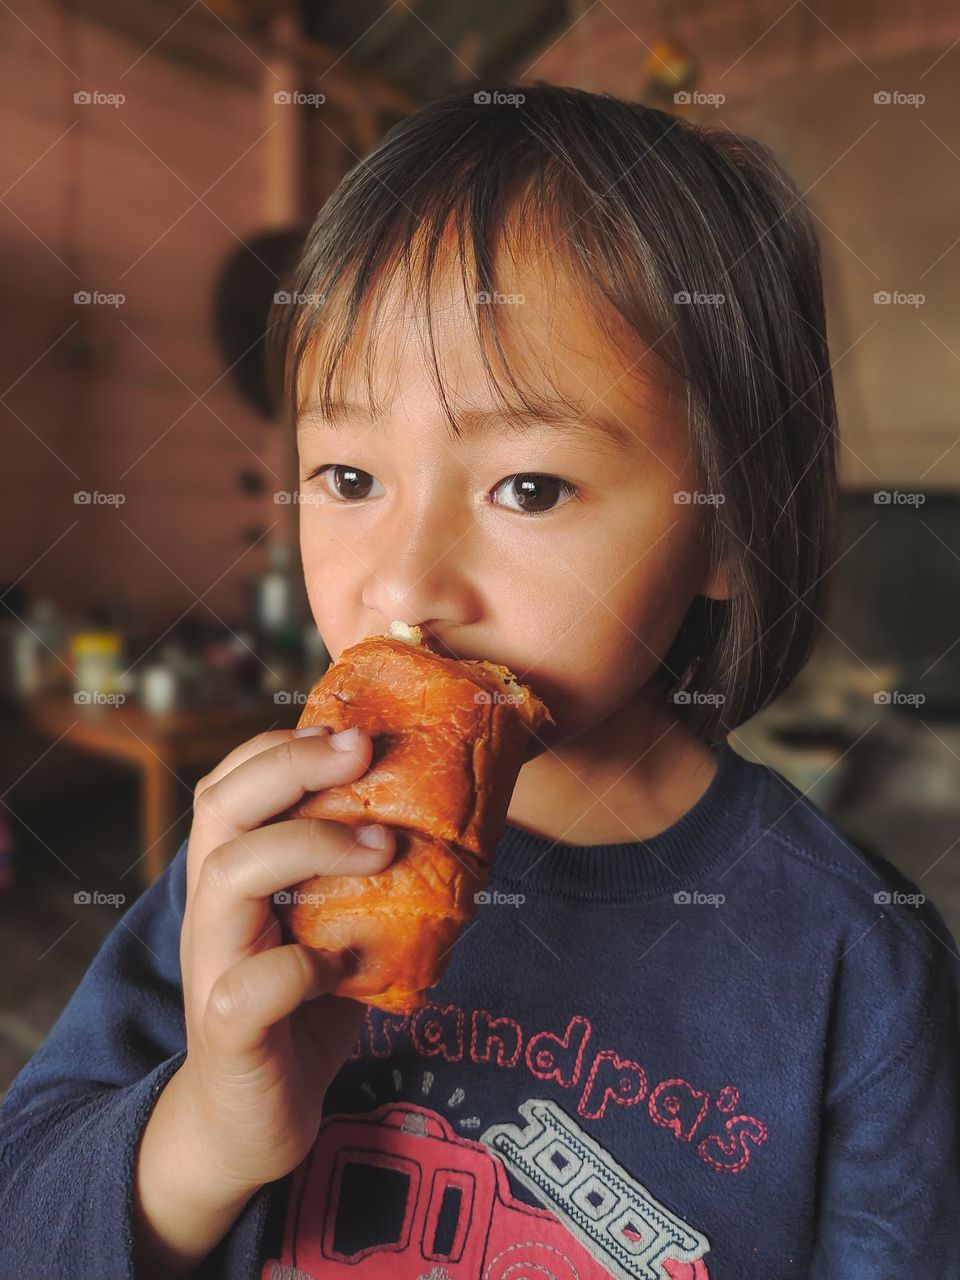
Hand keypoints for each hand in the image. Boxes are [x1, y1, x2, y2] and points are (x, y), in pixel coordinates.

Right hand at [133, 724, 393, 1271]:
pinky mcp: (229, 1029)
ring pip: (228, 874)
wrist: (248, 1120)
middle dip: (291, 764)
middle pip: (220, 806)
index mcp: (232, 873)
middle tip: (362, 750)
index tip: (351, 729)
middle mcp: (211, 907)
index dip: (284, 744)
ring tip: (382, 845)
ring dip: (310, 845)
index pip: (234, 781)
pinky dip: (304, 967)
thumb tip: (452, 812)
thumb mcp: (333, 923)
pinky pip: (253, 985)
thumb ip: (364, 873)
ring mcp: (213, 965)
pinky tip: (346, 966)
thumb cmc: (302, 1007)